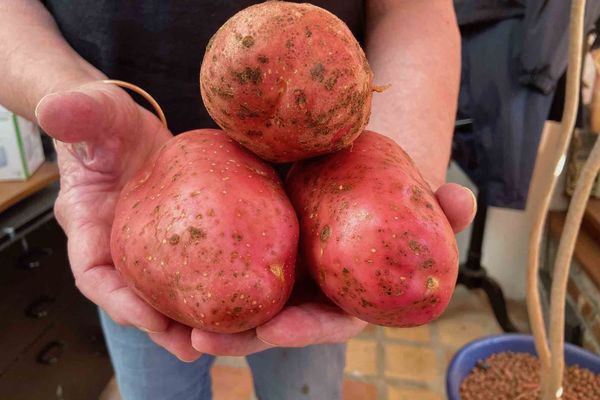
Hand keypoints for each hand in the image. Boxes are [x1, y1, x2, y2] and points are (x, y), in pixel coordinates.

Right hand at [36, 82, 201, 361]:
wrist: (125, 125)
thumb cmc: (102, 120)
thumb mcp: (93, 112)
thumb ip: (80, 113)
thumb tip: (57, 111)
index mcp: (90, 225)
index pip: (95, 275)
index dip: (119, 301)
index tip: (149, 318)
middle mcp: (119, 244)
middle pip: (136, 296)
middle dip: (162, 326)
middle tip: (195, 347)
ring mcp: (151, 244)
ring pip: (168, 289)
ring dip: (192, 316)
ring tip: (227, 335)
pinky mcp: (181, 237)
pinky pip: (197, 265)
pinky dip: (215, 283)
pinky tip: (244, 294)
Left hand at [190, 182, 475, 355]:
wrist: (346, 160)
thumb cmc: (379, 183)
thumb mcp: (401, 188)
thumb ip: (428, 199)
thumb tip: (465, 199)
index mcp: (346, 287)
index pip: (329, 320)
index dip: (308, 328)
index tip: (277, 328)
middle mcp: (310, 288)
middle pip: (275, 324)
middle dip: (243, 337)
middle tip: (204, 339)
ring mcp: (278, 273)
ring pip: (243, 305)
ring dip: (212, 319)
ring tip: (174, 325)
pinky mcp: (251, 251)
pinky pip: (224, 269)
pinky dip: (198, 281)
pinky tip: (163, 281)